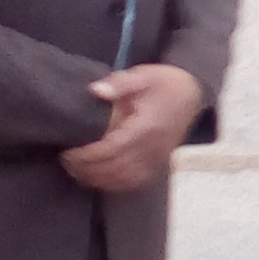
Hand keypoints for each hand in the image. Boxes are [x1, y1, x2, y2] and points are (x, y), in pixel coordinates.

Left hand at [59, 63, 203, 192]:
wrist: (192, 94)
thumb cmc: (164, 83)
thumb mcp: (143, 76)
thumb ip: (119, 83)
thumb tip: (95, 91)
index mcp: (147, 127)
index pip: (112, 149)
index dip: (88, 155)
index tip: (68, 151)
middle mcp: (153, 149)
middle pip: (115, 168)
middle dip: (87, 168)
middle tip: (66, 160)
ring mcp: (157, 160)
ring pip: (122, 179)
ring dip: (97, 178)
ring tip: (75, 169)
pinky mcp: (158, 165)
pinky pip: (133, 182)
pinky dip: (112, 184)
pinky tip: (97, 177)